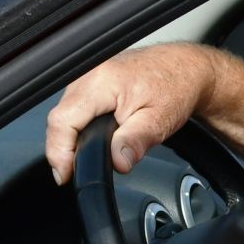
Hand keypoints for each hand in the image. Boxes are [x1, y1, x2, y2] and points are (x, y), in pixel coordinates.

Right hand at [45, 43, 221, 185]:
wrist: (184, 69)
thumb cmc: (175, 88)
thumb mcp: (159, 120)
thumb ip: (135, 141)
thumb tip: (118, 162)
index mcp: (101, 82)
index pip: (62, 120)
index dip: (58, 152)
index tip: (65, 174)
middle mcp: (88, 75)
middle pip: (59, 119)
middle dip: (63, 149)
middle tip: (74, 173)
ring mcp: (87, 76)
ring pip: (64, 114)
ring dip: (70, 139)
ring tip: (85, 157)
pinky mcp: (89, 82)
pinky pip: (73, 108)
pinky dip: (77, 127)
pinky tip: (91, 139)